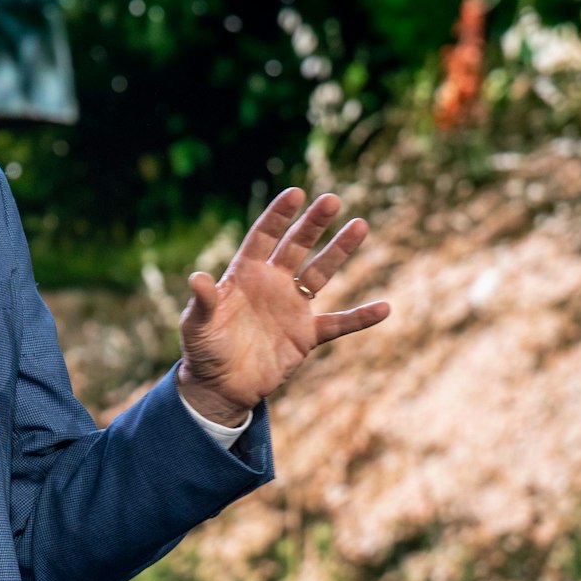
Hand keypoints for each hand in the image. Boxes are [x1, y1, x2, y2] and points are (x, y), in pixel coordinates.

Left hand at [177, 188, 391, 424]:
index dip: (278, 216)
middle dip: (313, 224)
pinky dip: (360, 317)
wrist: (220, 386)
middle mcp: (271, 284)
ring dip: (339, 251)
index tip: (296, 193)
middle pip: (296, 247)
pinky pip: (338, 324)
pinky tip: (384, 307)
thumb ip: (203, 302)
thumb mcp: (197, 325)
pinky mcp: (305, 336)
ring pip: (320, 273)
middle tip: (331, 200)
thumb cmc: (203, 350)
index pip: (263, 237)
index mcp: (244, 275)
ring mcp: (291, 308)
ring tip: (360, 225)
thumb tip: (197, 278)